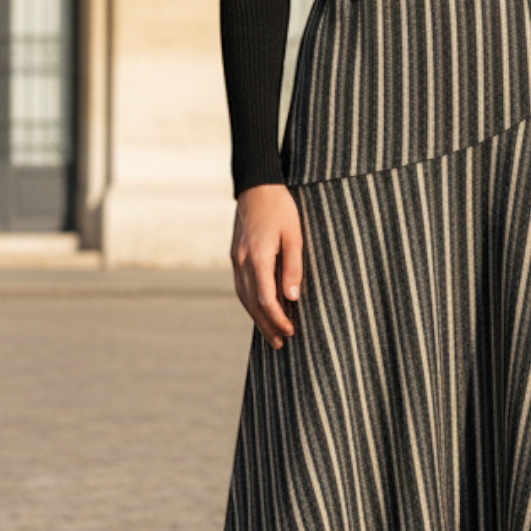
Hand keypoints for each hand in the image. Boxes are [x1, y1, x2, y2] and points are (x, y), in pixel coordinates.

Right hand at [231, 185, 303, 347]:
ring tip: (271, 335)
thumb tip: (292, 297)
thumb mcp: (294, 235)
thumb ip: (293, 266)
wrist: (256, 186)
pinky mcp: (236, 257)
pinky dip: (250, 304)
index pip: (265, 298)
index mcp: (258, 256)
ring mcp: (236, 260)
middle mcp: (242, 261)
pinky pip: (241, 287)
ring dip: (257, 318)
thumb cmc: (280, 208)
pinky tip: (259, 311)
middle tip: (281, 344)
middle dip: (266, 325)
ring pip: (243, 297)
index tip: (291, 330)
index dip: (277, 318)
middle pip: (252, 303)